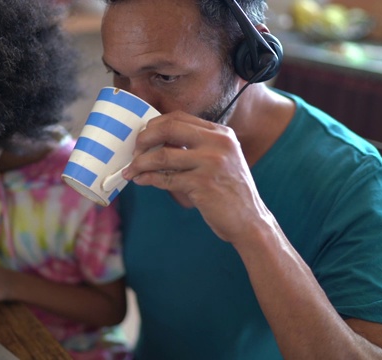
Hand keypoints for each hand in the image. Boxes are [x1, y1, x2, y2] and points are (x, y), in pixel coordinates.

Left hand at [122, 111, 273, 242]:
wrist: (250, 220)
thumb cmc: (230, 191)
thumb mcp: (221, 159)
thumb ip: (196, 146)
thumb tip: (157, 141)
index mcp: (221, 133)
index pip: (179, 117)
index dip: (155, 125)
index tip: (143, 137)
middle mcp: (218, 143)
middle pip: (168, 128)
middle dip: (144, 139)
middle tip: (134, 152)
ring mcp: (211, 163)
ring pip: (162, 156)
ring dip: (140, 163)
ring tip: (131, 170)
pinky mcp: (202, 185)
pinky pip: (165, 178)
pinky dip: (148, 179)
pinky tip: (141, 180)